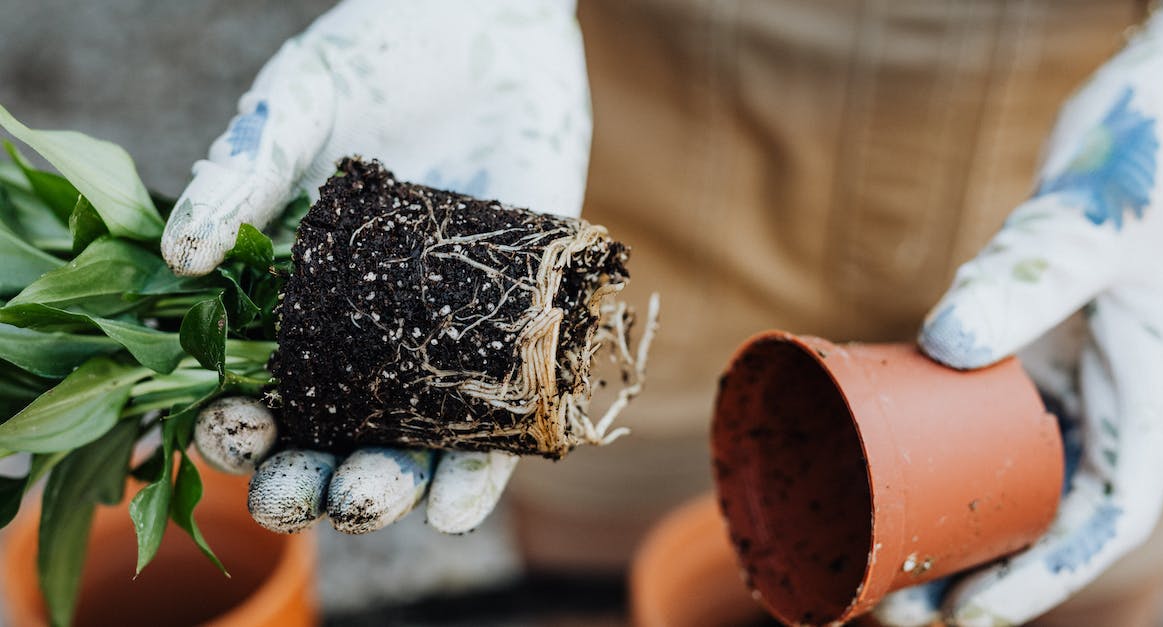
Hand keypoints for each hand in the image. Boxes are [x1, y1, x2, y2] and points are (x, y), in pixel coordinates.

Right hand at [162, 0, 590, 533]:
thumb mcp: (303, 103)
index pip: (251, 385)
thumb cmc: (385, 56)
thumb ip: (244, 169)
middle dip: (306, 481)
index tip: (236, 425)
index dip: (234, 423)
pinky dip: (479, 474)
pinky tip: (458, 503)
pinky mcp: (513, 334)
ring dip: (386, 493)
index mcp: (294, 295)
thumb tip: (179, 255)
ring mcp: (438, 341)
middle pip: (326, 438)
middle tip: (301, 490)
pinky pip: (497, 426)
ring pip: (407, 449)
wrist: (497, 29)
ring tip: (371, 497)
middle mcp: (365, 334)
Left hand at [875, 4, 1162, 624]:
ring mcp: (1058, 364)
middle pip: (1036, 507)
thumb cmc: (1154, 160)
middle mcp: (1100, 395)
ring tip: (865, 552)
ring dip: (942, 514)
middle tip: (884, 602)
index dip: (1034, 579)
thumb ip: (1029, 275)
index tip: (962, 618)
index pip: (1095, 517)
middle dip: (970, 564)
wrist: (1156, 105)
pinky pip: (973, 405)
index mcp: (1143, 398)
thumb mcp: (1095, 226)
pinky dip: (930, 442)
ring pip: (1000, 465)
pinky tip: (873, 465)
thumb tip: (943, 342)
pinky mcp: (1018, 330)